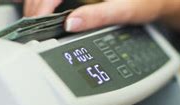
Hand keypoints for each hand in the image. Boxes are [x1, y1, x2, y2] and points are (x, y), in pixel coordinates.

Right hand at [23, 0, 179, 33]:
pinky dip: (47, 0)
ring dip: (38, 0)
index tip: (37, 21)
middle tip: (32, 26)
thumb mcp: (125, 11)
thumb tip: (71, 24)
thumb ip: (98, 15)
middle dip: (35, 4)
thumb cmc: (147, 2)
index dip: (41, 4)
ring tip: (36, 20)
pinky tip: (46, 10)